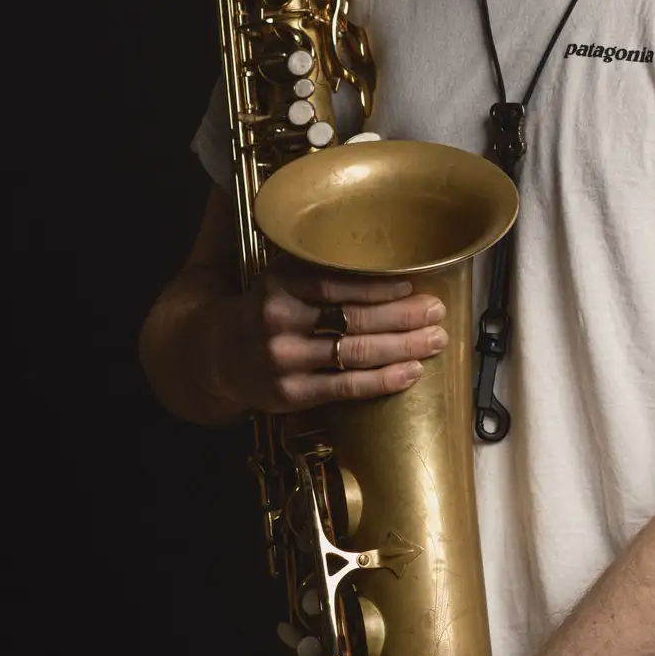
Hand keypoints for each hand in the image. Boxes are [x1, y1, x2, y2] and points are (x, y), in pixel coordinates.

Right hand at [206, 259, 447, 412]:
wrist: (217, 353)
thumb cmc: (266, 310)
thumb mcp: (282, 279)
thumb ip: (321, 271)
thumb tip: (389, 263)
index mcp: (279, 283)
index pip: (337, 282)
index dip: (379, 284)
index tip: (413, 284)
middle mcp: (278, 319)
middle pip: (353, 318)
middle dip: (403, 316)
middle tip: (436, 312)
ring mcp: (283, 358)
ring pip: (355, 353)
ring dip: (403, 347)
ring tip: (434, 340)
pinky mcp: (289, 392)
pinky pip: (346, 386)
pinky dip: (383, 380)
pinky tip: (410, 372)